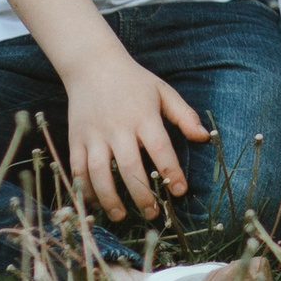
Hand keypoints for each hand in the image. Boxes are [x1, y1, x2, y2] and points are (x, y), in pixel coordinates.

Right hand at [66, 48, 208, 223]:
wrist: (93, 65)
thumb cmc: (133, 81)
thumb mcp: (162, 91)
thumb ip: (184, 115)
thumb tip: (204, 137)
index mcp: (143, 115)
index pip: (160, 148)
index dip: (170, 172)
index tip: (179, 191)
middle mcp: (118, 127)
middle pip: (129, 166)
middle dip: (141, 194)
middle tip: (152, 213)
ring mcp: (94, 134)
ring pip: (99, 172)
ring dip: (110, 198)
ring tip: (121, 215)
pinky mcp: (76, 138)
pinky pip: (78, 168)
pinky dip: (85, 189)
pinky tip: (95, 203)